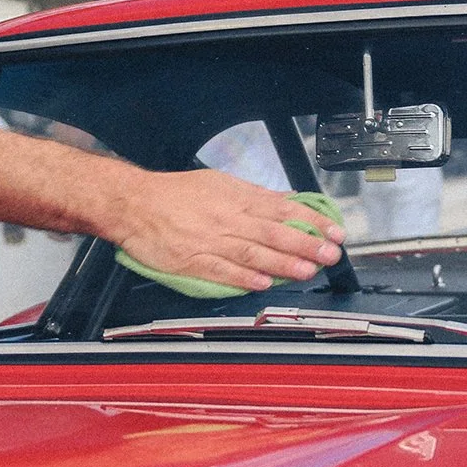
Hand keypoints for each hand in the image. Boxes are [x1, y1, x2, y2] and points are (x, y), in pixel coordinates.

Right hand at [108, 167, 341, 294]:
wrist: (133, 203)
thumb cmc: (175, 193)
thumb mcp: (218, 182)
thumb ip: (254, 195)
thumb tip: (286, 200)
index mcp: (235, 198)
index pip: (282, 209)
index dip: (310, 222)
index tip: (332, 232)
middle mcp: (227, 218)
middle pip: (272, 232)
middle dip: (305, 245)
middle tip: (330, 255)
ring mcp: (210, 241)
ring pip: (252, 253)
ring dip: (282, 264)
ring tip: (306, 271)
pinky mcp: (192, 261)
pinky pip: (222, 271)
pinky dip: (244, 278)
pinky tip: (263, 284)